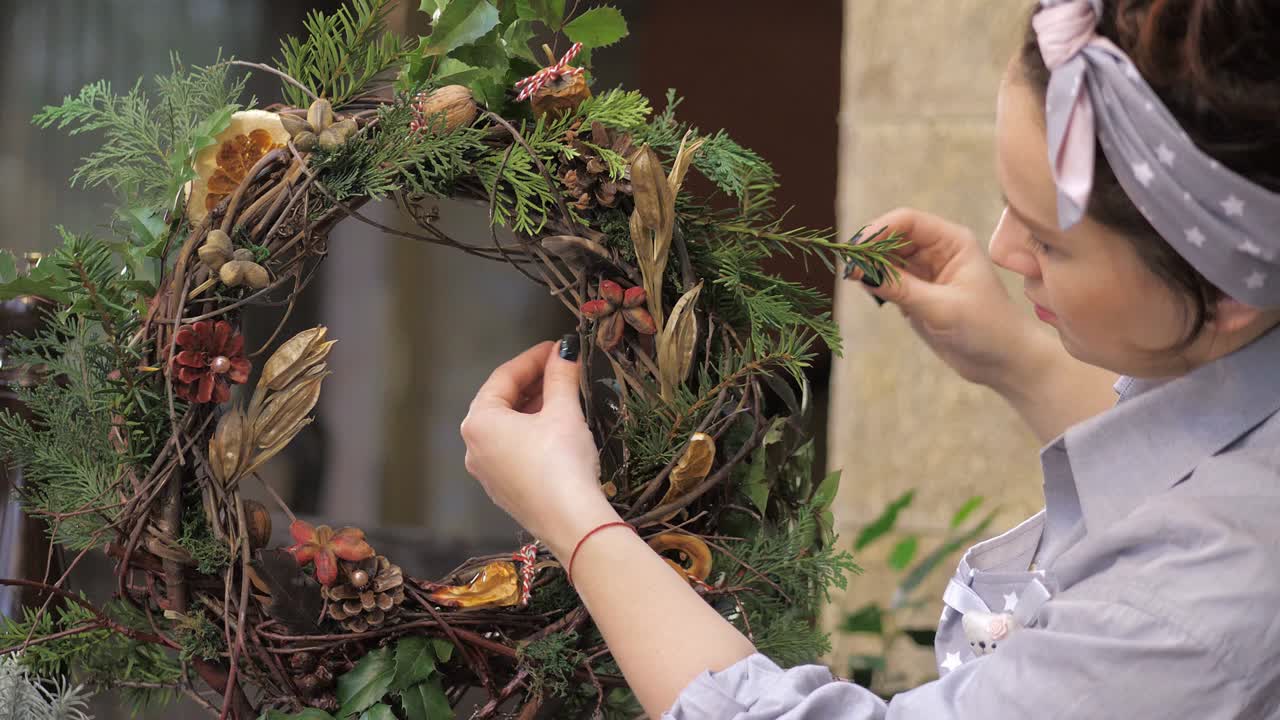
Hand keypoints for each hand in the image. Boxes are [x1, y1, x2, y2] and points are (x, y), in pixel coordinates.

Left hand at [460, 338, 619, 560]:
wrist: (572, 522)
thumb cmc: (561, 463)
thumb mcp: (563, 412)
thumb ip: (561, 377)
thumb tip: (565, 351)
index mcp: (479, 422)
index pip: (504, 377)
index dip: (533, 358)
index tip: (556, 347)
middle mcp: (474, 447)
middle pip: (502, 402)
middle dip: (533, 382)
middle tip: (561, 368)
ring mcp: (488, 472)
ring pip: (508, 428)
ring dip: (534, 407)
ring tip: (564, 394)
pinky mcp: (506, 490)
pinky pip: (514, 450)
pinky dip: (532, 433)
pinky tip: (558, 428)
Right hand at [848, 208, 1037, 390]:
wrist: (1003, 362)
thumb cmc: (985, 329)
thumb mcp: (940, 307)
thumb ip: (897, 287)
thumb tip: (857, 270)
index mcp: (952, 241)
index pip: (907, 221)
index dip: (878, 231)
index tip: (856, 250)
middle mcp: (938, 250)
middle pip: (892, 237)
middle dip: (870, 250)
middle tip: (849, 270)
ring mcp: (926, 272)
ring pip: (886, 259)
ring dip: (870, 267)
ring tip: (855, 281)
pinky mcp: (916, 293)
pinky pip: (887, 280)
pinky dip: (875, 284)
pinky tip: (869, 292)